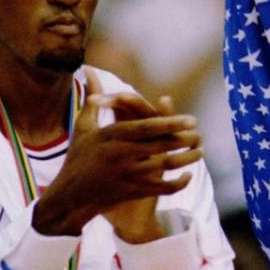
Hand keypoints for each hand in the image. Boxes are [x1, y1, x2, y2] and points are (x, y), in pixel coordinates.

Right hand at [33, 70, 202, 236]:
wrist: (69, 197)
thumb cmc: (77, 158)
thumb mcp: (83, 128)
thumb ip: (93, 102)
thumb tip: (90, 72)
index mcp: (110, 137)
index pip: (146, 127)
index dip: (170, 123)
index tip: (191, 119)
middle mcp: (120, 155)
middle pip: (160, 146)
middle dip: (183, 140)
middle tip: (199, 133)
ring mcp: (127, 175)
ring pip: (164, 167)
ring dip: (186, 159)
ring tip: (200, 151)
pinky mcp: (132, 192)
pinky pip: (162, 189)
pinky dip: (178, 183)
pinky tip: (188, 174)